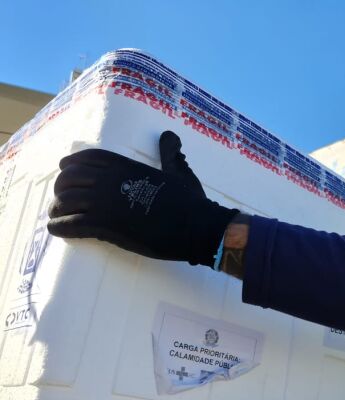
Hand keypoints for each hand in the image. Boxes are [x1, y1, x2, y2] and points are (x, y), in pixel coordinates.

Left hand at [48, 131, 238, 266]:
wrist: (197, 226)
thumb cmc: (191, 201)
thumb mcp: (179, 171)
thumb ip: (169, 153)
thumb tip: (170, 136)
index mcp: (125, 166)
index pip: (87, 158)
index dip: (71, 164)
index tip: (64, 169)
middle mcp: (110, 181)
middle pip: (69, 178)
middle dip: (62, 188)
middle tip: (64, 199)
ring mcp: (105, 203)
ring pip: (65, 201)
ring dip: (58, 209)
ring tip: (58, 216)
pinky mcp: (106, 227)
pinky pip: (70, 224)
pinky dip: (59, 226)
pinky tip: (57, 229)